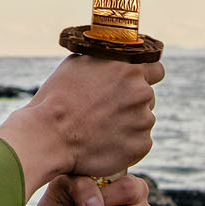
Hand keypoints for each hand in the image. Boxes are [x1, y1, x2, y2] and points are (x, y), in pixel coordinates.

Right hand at [0, 54, 162, 196]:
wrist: (48, 137)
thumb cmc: (55, 99)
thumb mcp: (76, 65)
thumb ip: (102, 61)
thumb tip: (109, 60)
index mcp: (128, 68)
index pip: (156, 69)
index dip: (146, 76)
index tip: (135, 83)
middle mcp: (141, 92)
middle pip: (147, 96)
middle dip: (131, 101)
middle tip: (106, 110)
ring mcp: (143, 120)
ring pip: (142, 120)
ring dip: (127, 123)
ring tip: (99, 129)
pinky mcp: (141, 145)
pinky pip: (138, 142)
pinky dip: (124, 143)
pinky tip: (103, 143)